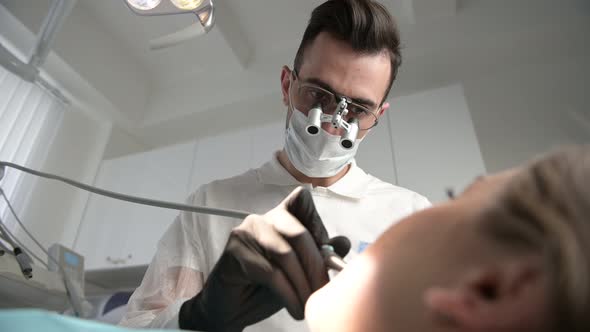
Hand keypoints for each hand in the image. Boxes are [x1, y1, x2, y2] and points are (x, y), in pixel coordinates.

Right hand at [178, 187, 349, 331]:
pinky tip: (295, 309)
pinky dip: (288, 294)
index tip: (329, 257)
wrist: (231, 309)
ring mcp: (246, 232)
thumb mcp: (298, 272)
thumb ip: (318, 255)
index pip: (302, 201)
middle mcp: (263, 218)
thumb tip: (344, 242)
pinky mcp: (234, 251)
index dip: (318, 224)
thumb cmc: (265, 288)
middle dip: (316, 266)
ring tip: (310, 305)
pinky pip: (269, 273)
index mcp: (279, 217)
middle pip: (299, 233)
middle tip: (325, 292)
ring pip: (285, 254)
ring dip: (303, 284)